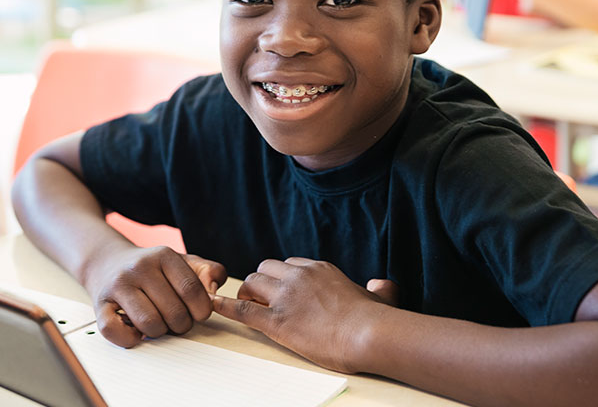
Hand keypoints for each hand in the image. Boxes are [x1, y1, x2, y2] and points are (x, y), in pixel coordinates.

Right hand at [84, 245, 227, 347]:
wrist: (110, 262)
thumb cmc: (153, 269)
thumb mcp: (185, 262)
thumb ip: (208, 272)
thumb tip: (213, 291)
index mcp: (164, 255)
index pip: (191, 289)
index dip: (201, 309)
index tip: (200, 314)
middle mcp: (139, 267)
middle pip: (173, 311)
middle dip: (182, 324)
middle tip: (179, 322)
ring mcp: (118, 285)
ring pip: (149, 323)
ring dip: (159, 332)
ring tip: (159, 324)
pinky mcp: (100, 305)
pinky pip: (115, 331)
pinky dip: (130, 338)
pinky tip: (136, 330)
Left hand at [211, 258, 398, 372]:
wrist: (367, 333)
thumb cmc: (374, 320)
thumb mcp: (378, 296)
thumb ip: (379, 288)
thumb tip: (382, 284)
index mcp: (319, 269)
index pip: (289, 264)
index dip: (282, 277)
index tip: (281, 289)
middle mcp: (299, 276)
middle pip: (266, 268)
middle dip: (260, 282)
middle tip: (259, 298)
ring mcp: (286, 297)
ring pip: (252, 283)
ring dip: (246, 294)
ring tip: (247, 306)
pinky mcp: (276, 320)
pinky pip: (242, 309)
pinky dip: (226, 307)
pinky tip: (215, 307)